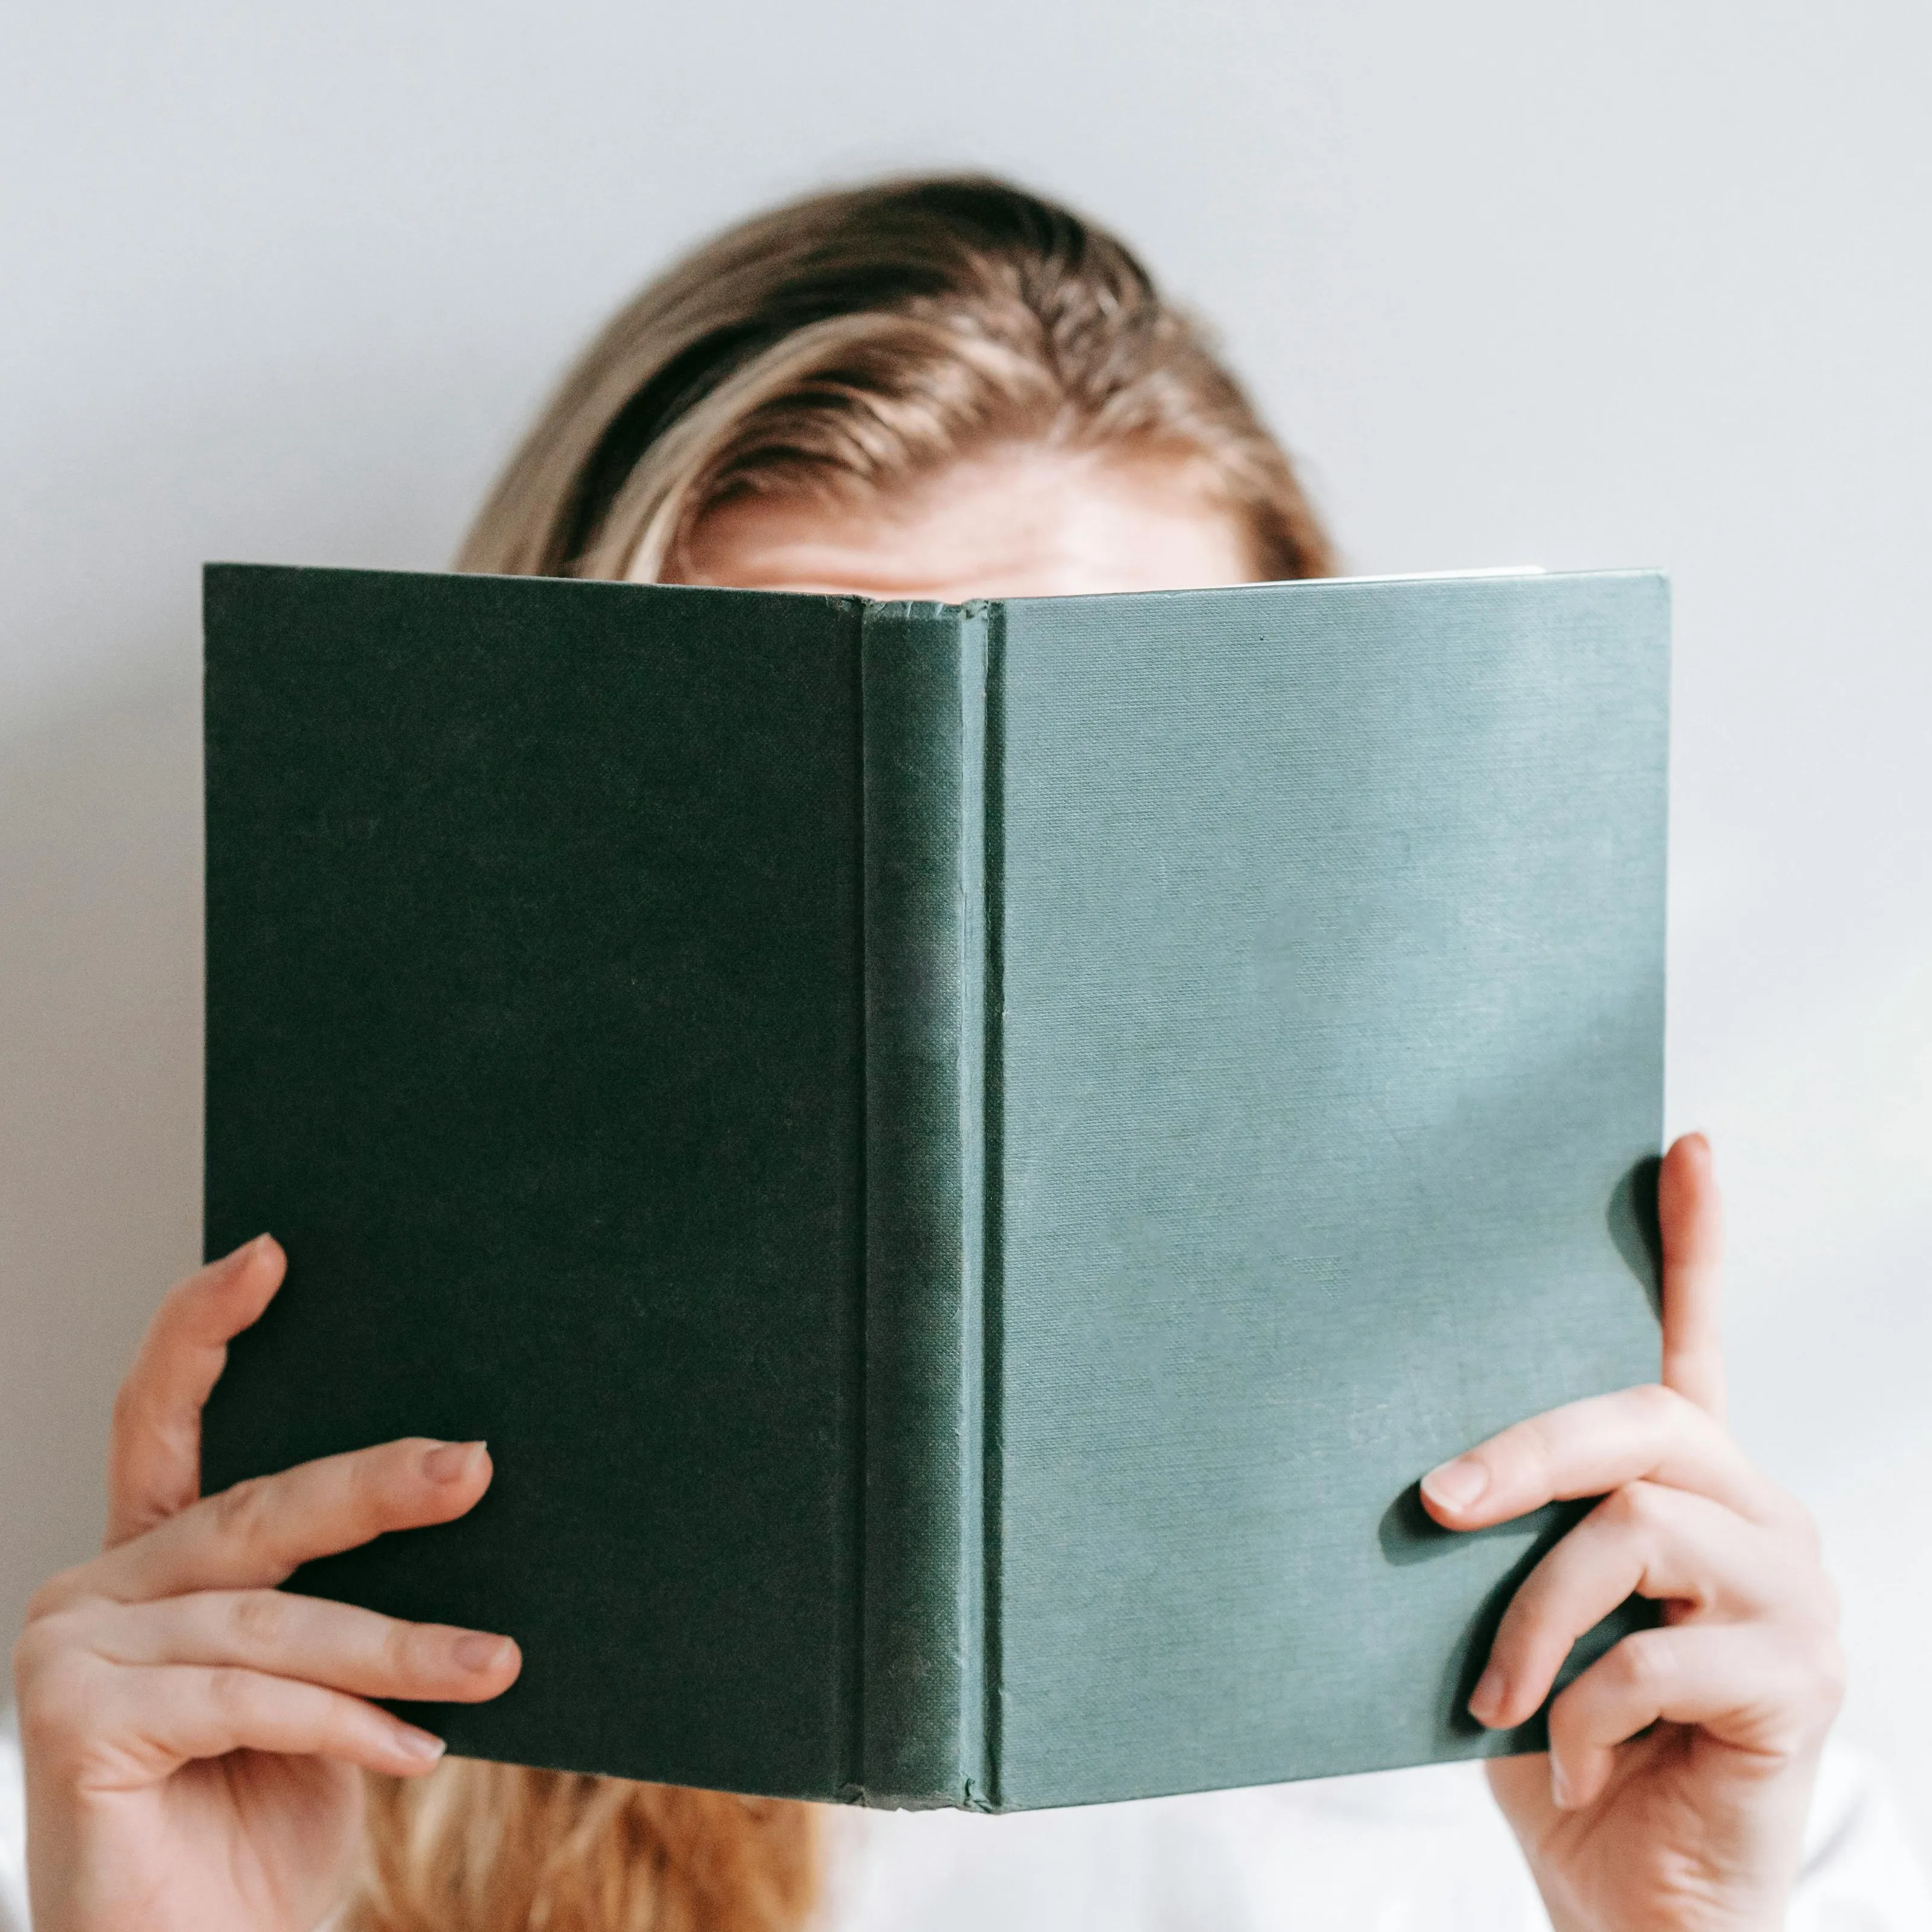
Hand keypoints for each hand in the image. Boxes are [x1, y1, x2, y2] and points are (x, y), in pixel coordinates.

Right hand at [12, 1237, 522, 1931]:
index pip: (162, 1419)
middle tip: (477, 1468)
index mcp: (149, 1566)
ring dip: (400, 1646)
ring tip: (497, 1665)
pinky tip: (415, 1750)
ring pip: (274, 1622)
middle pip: (257, 1513)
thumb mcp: (319, 1689)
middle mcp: (93, 1590)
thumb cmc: (266, 1825)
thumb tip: (462, 1483)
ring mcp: (67, 1651)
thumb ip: (334, 1601)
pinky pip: (247, 1697)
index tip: (271, 1253)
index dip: (205, 1328)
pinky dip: (345, 1724)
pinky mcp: (73, 1723)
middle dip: (378, 1486)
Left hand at [1420, 1134, 1841, 1930]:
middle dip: (1522, 1451)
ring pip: (1634, 1531)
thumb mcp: (1509, 1617)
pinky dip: (1576, 1709)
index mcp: (1686, 1488)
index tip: (1682, 1146)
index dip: (1694, 1243)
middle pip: (1642, 1422)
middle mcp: (1756, 1515)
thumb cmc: (1561, 1741)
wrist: (1632, 1900)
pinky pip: (1655, 1657)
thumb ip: (1498, 1537)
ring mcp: (1793, 1592)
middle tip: (1431, 1503)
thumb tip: (1414, 1469)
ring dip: (1531, 1615)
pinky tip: (1562, 1755)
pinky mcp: (1803, 1679)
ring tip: (1488, 1693)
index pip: (1694, 1342)